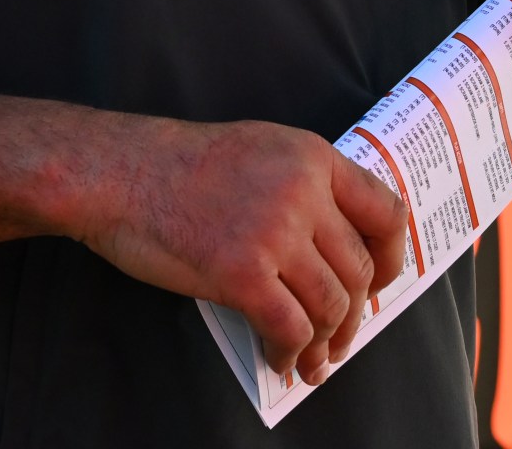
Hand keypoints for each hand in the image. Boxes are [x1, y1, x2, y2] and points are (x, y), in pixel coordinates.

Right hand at [75, 118, 407, 386]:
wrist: (120, 174)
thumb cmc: (179, 166)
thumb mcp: (260, 151)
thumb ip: (303, 187)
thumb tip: (333, 251)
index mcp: (312, 157)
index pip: (384, 211)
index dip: (391, 256)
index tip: (380, 282)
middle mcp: (302, 193)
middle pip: (357, 269)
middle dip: (353, 315)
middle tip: (339, 339)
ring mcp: (274, 232)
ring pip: (329, 305)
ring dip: (324, 343)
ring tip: (310, 361)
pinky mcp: (242, 273)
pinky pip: (289, 329)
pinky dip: (290, 354)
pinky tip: (279, 360)